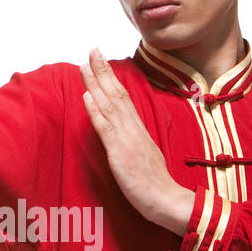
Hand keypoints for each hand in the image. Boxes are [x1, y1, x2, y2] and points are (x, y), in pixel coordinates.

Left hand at [80, 48, 194, 234]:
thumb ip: (132, 138)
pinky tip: (87, 97)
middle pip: (116, 94)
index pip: (122, 96)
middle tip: (92, 49)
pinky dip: (96, 112)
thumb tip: (120, 125)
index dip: (110, 77)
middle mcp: (132, 129)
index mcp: (138, 129)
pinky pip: (106, 130)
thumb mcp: (144, 154)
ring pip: (109, 106)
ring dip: (96, 84)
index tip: (99, 59)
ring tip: (84, 65)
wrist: (167, 200)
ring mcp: (127, 140)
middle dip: (102, 71)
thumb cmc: (154, 183)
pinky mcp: (120, 154)